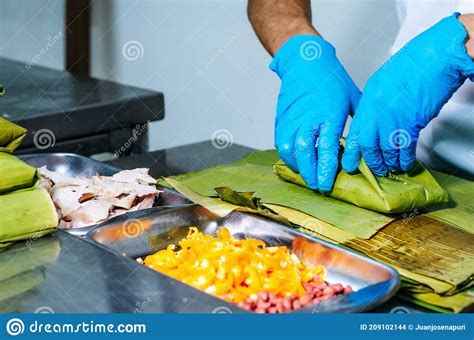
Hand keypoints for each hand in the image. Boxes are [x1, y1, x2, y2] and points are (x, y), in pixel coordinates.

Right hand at [271, 35, 360, 190]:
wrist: (305, 62)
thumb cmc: (331, 78)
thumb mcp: (352, 98)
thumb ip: (359, 121)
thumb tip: (368, 140)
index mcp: (329, 116)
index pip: (327, 149)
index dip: (326, 170)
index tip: (328, 183)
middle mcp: (308, 120)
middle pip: (305, 154)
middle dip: (311, 174)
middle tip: (318, 186)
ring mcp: (292, 120)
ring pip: (290, 151)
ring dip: (298, 167)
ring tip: (307, 176)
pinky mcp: (282, 120)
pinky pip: (281, 143)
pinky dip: (288, 156)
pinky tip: (297, 161)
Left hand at [342, 13, 473, 175]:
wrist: (438, 56)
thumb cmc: (417, 62)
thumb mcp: (386, 81)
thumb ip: (378, 102)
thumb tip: (377, 119)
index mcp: (369, 97)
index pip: (355, 129)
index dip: (352, 148)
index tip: (349, 160)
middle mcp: (377, 109)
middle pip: (366, 143)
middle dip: (369, 160)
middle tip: (373, 169)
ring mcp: (392, 117)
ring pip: (385, 149)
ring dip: (388, 162)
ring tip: (391, 168)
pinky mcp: (410, 123)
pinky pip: (404, 148)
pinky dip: (405, 159)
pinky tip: (405, 163)